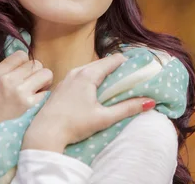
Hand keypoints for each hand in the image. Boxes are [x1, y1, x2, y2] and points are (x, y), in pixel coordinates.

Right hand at [0, 50, 52, 145]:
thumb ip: (8, 71)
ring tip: (33, 95)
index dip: (25, 65)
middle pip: (36, 64)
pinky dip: (44, 98)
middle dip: (36, 75)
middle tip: (29, 89)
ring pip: (46, 73)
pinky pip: (48, 91)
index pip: (21, 55)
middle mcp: (7, 80)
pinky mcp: (32, 104)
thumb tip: (29, 59)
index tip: (22, 77)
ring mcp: (20, 92)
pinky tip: (35, 107)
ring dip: (44, 84)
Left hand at [22, 53, 154, 151]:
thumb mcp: (104, 118)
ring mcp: (66, 78)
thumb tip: (149, 102)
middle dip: (115, 68)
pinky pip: (80, 76)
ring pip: (89, 69)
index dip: (126, 63)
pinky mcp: (61, 86)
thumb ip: (127, 109)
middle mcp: (77, 71)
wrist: (44, 132)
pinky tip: (94, 91)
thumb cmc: (75, 124)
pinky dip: (91, 79)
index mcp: (88, 74)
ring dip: (102, 74)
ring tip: (114, 84)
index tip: (137, 69)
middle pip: (101, 63)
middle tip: (128, 77)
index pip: (112, 60)